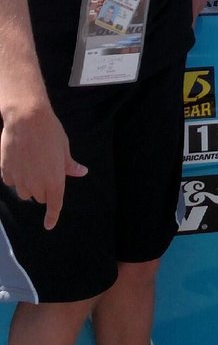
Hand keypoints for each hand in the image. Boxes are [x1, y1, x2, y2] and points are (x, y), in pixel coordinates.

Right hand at [0, 104, 87, 229]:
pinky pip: (11, 182)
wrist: (26, 119)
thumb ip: (70, 165)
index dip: (52, 217)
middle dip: (44, 189)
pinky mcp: (6, 172)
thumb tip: (82, 172)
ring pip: (24, 192)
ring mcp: (20, 180)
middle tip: (45, 169)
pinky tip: (18, 162)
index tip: (49, 225)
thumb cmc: (50, 132)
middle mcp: (37, 185)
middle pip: (40, 198)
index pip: (54, 206)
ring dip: (28, 185)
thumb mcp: (64, 148)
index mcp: (55, 181)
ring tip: (31, 165)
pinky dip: (15, 177)